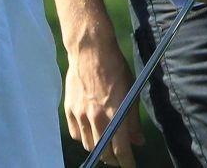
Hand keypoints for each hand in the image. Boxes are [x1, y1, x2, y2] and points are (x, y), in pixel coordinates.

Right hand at [65, 40, 143, 166]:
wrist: (90, 50)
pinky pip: (75, 133)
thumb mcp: (131, 92)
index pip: (121, 150)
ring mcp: (81, 114)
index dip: (127, 162)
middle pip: (103, 152)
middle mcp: (97, 117)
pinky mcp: (69, 108)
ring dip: (98, 148)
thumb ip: (133, 120)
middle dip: (113, 158)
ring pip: (89, 145)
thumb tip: (137, 141)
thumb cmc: (115, 68)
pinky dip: (83, 136)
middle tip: (118, 155)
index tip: (130, 165)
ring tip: (104, 142)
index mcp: (115, 114)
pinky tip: (90, 130)